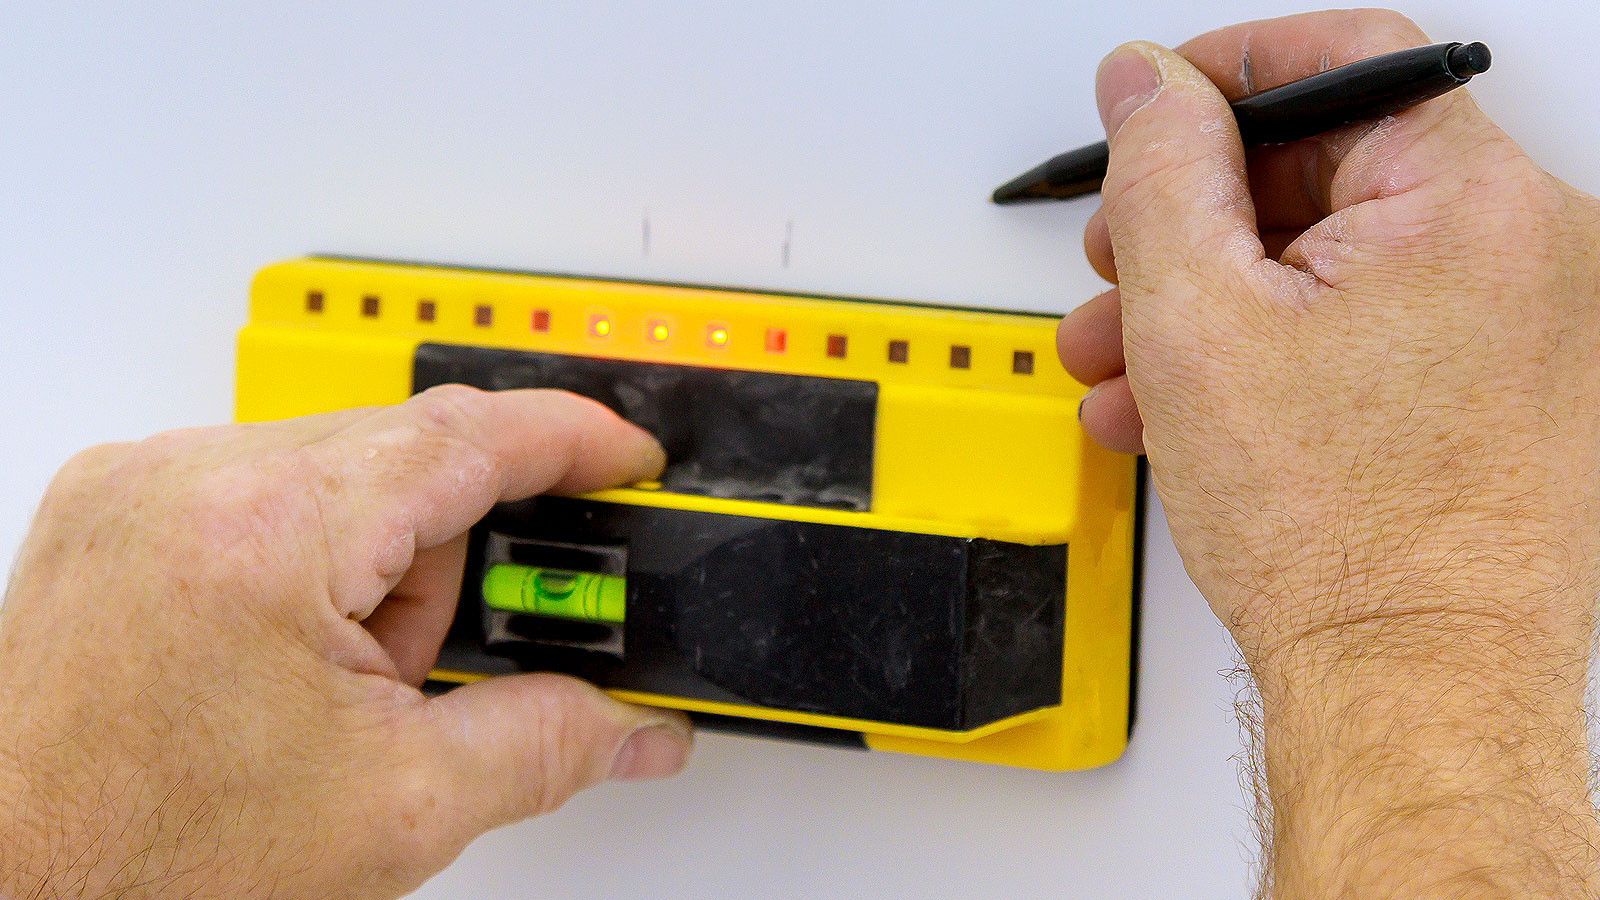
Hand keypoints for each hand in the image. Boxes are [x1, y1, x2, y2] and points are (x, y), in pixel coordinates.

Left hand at [0, 386, 691, 898]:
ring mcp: (140, 493)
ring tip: (342, 695)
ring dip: (378, 577)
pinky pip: (264, 502)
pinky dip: (312, 572)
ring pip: (336, 484)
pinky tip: (294, 668)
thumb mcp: (396, 807)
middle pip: (402, 463)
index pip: (466, 434)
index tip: (628, 459)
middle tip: (447, 671)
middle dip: (454, 567)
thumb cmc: (142, 863)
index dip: (573, 439)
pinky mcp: (116, 520)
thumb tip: (631, 724)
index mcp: (264, 528)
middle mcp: (186, 479)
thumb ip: (545, 743)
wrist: (9, 899)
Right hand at [1056, 9, 1599, 895]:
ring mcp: (1527, 330)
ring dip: (1215, 302)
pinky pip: (1374, 331)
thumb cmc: (1341, 540)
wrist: (1413, 689)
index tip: (1155, 109)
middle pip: (1327, 173)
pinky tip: (1196, 405)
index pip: (1343, 62)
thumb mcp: (1196, 318)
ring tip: (1132, 366)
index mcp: (1473, 204)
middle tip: (1120, 268)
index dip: (1222, 76)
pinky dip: (1279, 353)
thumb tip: (1147, 86)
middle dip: (1193, 224)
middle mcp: (1529, 254)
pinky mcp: (1505, 393)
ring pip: (1335, 265)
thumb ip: (1162, 170)